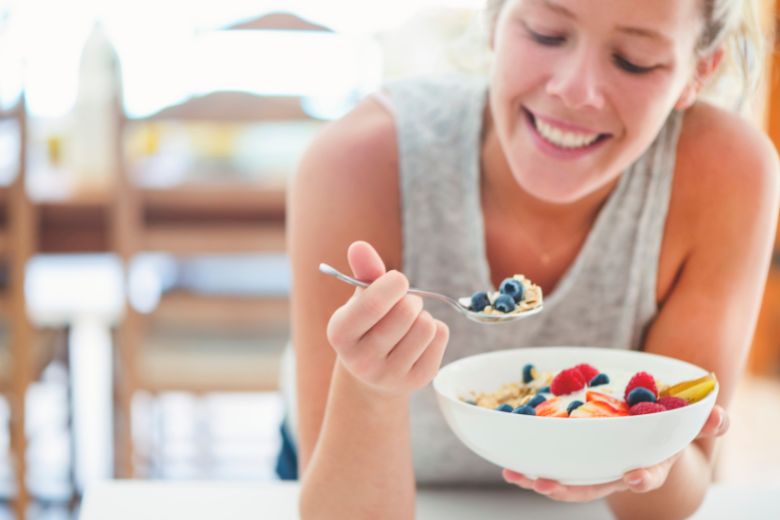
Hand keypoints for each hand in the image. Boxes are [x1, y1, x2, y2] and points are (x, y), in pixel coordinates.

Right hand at [326, 241, 448, 395]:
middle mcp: (361, 361)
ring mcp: (390, 376)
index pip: (373, 304)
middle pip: (406, 313)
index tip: (398, 280)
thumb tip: (359, 246)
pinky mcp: (417, 381)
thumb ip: (363, 272)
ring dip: (423, 315)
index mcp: (340, 334)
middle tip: (403, 304)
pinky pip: (441, 337)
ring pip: (426, 326)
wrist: (373, 373)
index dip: (393, 284)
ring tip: (410, 322)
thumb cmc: (368, 324)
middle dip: (410, 299)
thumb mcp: (360, 299)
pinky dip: (436, 329)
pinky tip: (420, 338)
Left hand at [503, 404, 728, 501]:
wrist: (648, 433)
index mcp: (649, 464)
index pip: (648, 475)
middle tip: (546, 483)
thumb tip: (719, 416)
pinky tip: (508, 463)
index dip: (643, 478)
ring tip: (516, 474)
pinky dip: (530, 467)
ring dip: (540, 480)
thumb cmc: (670, 427)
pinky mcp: (575, 462)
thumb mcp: (690, 421)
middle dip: (569, 489)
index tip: (635, 477)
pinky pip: (552, 467)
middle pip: (593, 487)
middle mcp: (617, 473)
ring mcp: (593, 469)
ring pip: (566, 483)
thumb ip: (706, 420)